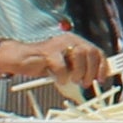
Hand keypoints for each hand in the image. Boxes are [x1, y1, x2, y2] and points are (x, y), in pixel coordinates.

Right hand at [3, 32, 118, 92]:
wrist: (21, 58)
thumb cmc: (44, 63)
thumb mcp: (66, 65)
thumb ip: (79, 67)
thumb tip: (96, 76)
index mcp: (75, 41)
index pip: (96, 51)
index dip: (102, 66)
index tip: (101, 79)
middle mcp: (69, 39)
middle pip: (90, 52)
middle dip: (91, 71)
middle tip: (85, 83)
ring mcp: (58, 44)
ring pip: (79, 56)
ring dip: (78, 73)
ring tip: (72, 80)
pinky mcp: (47, 52)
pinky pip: (61, 66)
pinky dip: (62, 76)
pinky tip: (59, 80)